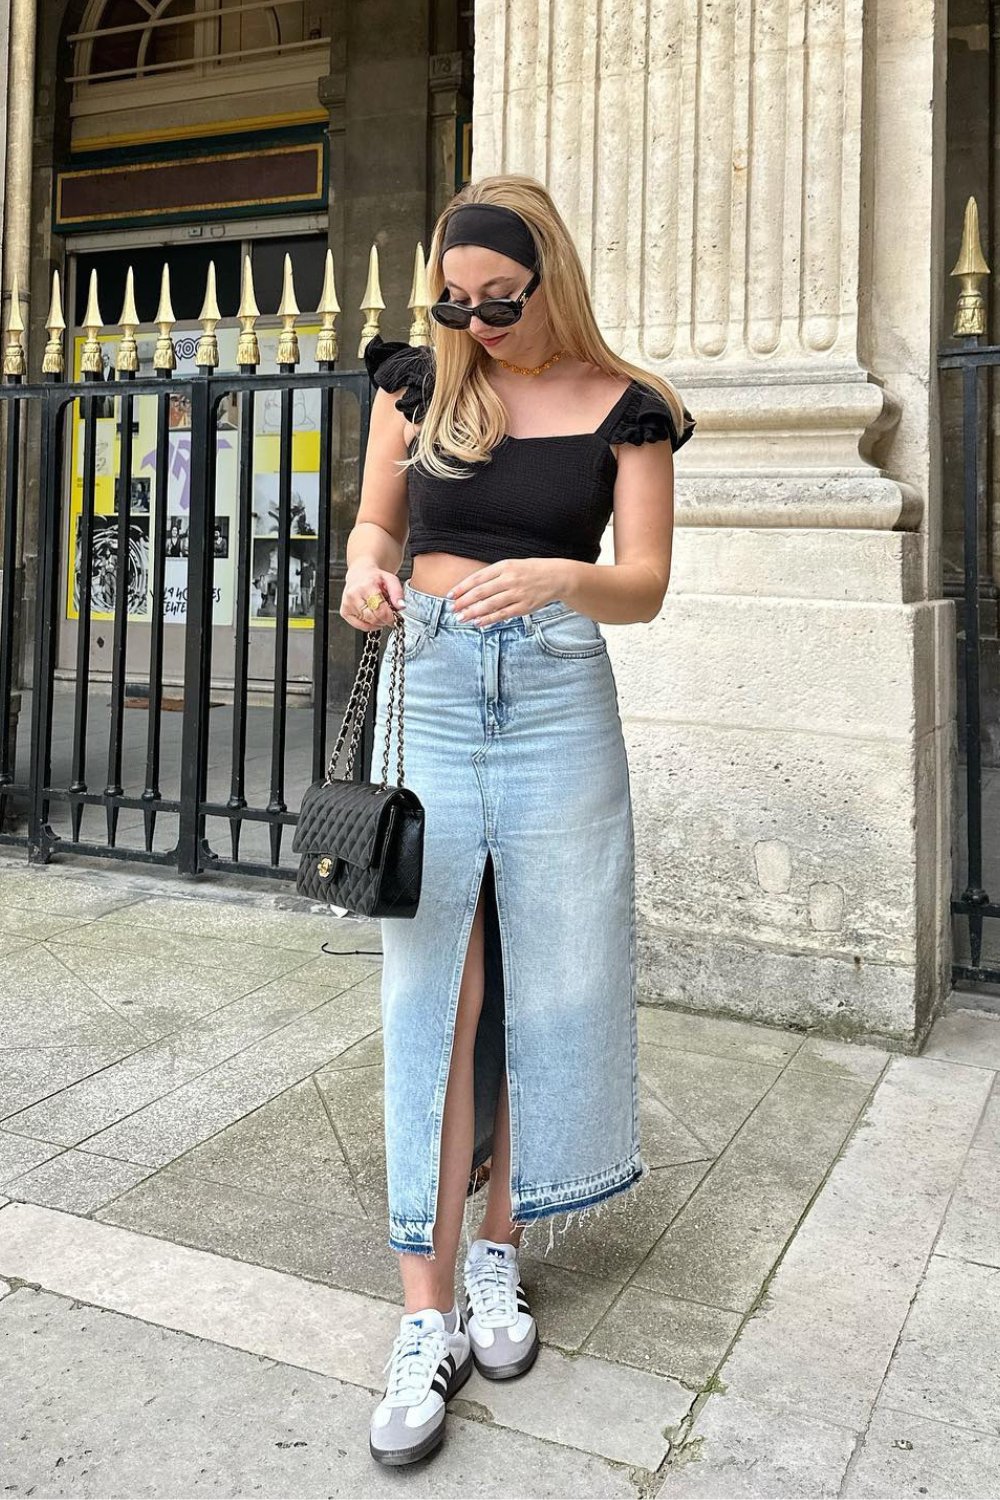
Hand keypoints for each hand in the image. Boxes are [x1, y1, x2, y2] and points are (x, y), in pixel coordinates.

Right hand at [340, 567, 403, 631]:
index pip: (380, 610)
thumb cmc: (375, 577)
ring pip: (367, 623)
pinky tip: (372, 617)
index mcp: (366, 586)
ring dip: (377, 622)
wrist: (360, 574)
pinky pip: (360, 626)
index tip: (395, 617)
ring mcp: (347, 605)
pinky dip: (369, 625)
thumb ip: (397, 593)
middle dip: (384, 620)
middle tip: (388, 614)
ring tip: (379, 611)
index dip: (390, 617)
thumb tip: (401, 606)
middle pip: (373, 618)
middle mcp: (354, 595)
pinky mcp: (344, 612)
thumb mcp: (390, 580)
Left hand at [447, 558, 566, 624]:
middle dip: (464, 602)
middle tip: (452, 609)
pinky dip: (489, 619)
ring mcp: (517, 593)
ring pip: (490, 604)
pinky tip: (478, 622)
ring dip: (473, 612)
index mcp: (504, 566)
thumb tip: (472, 588)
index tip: (450, 595)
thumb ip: (494, 575)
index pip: (478, 578)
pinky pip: (503, 614)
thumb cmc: (530, 571)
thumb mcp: (512, 565)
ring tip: (461, 618)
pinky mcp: (524, 606)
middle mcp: (509, 579)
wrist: (556, 577)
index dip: (462, 587)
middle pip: (481, 592)